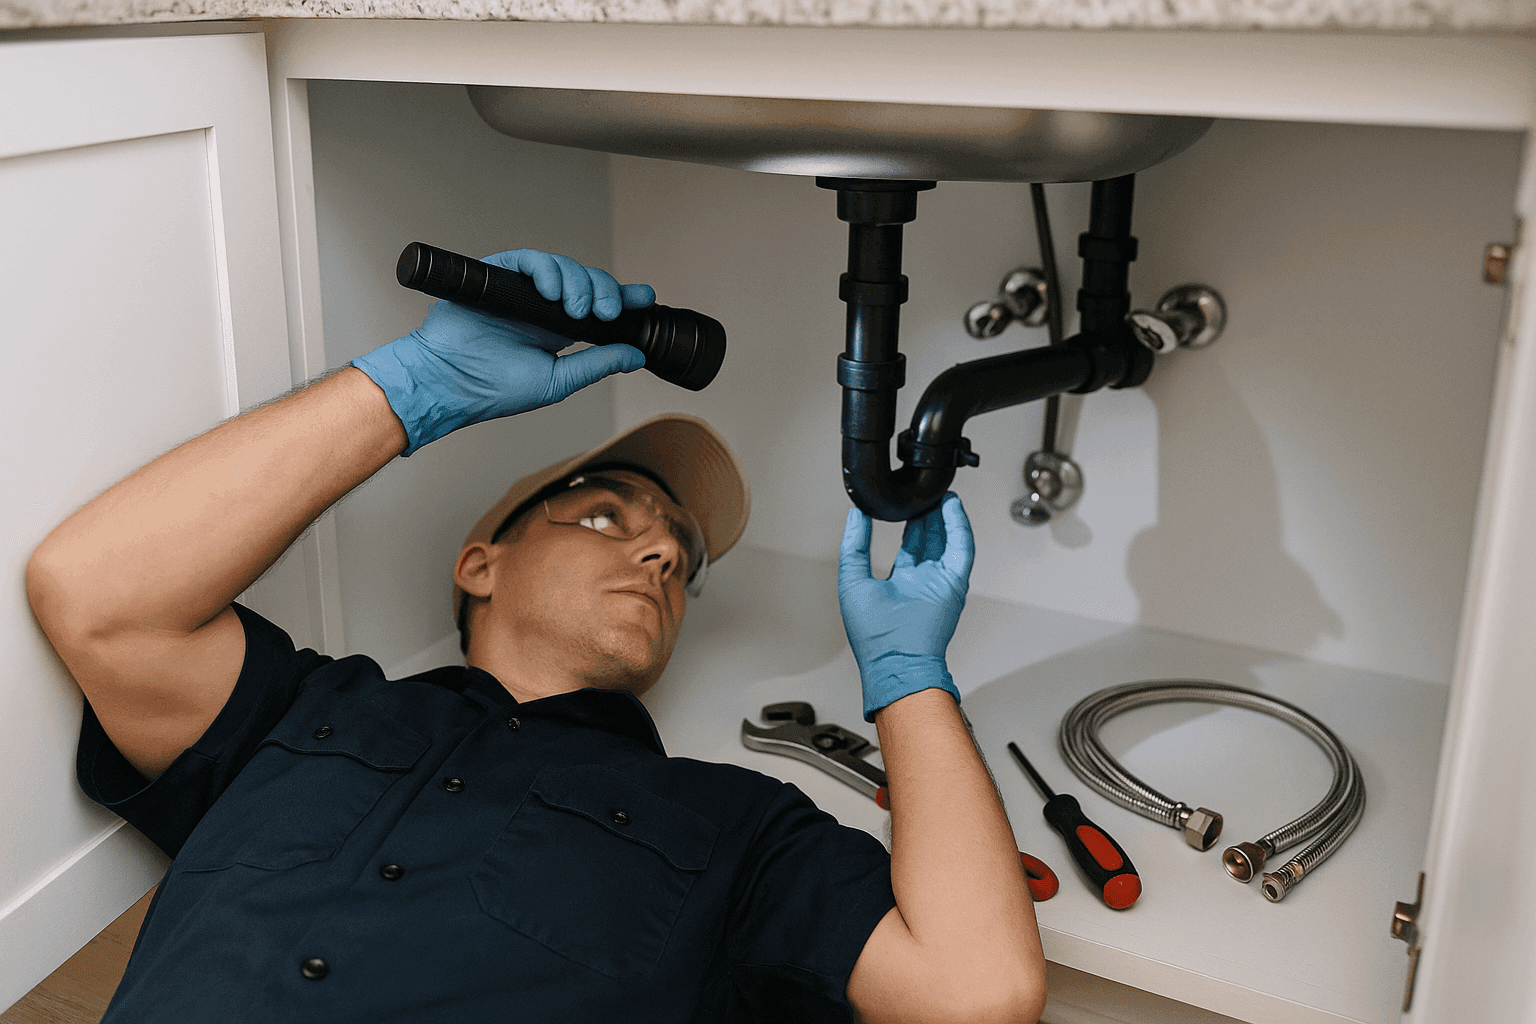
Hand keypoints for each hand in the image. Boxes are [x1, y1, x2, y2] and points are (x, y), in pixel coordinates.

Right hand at [352, 248, 655, 454]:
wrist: (448, 381)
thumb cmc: (492, 388)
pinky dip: (548, 271)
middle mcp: (543, 306)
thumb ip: (596, 364)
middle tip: (609, 313)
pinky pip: (531, 260)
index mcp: (558, 330)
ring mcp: (522, 289)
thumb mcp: (557, 380)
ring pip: (564, 268)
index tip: (647, 298)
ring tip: (578, 310)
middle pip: (587, 283)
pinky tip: (554, 293)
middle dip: (606, 293)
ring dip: (580, 284)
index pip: (597, 306)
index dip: (623, 298)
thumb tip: (635, 355)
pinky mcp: (500, 274)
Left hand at [838, 493, 974, 721]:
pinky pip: (961, 549)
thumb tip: (855, 514)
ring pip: (947, 540)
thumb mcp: (852, 579)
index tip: (905, 502)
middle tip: (926, 491)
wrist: (894, 659)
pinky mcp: (954, 584)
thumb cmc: (871, 633)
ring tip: (940, 492)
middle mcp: (923, 581)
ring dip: (945, 516)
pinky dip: (958, 526)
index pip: (909, 546)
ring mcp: (941, 582)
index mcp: (900, 583)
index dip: (909, 522)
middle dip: (929, 514)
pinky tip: (951, 506)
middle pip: (931, 539)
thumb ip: (854, 545)